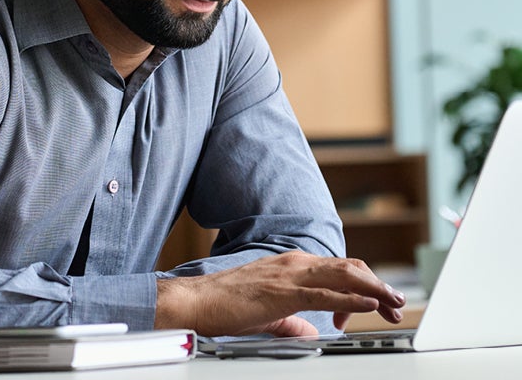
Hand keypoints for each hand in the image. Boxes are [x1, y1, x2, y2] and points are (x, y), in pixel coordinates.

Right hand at [155, 251, 404, 336]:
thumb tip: (313, 333)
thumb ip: (294, 321)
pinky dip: (352, 297)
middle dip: (377, 285)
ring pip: (343, 275)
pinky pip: (325, 293)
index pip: (339, 270)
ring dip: (373, 288)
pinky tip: (369, 304)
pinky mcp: (284, 291)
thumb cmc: (228, 305)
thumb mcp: (270, 313)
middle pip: (349, 269)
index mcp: (293, 266)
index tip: (376, 306)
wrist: (198, 301)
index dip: (363, 286)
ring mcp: (291, 274)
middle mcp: (296, 263)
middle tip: (397, 303)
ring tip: (394, 301)